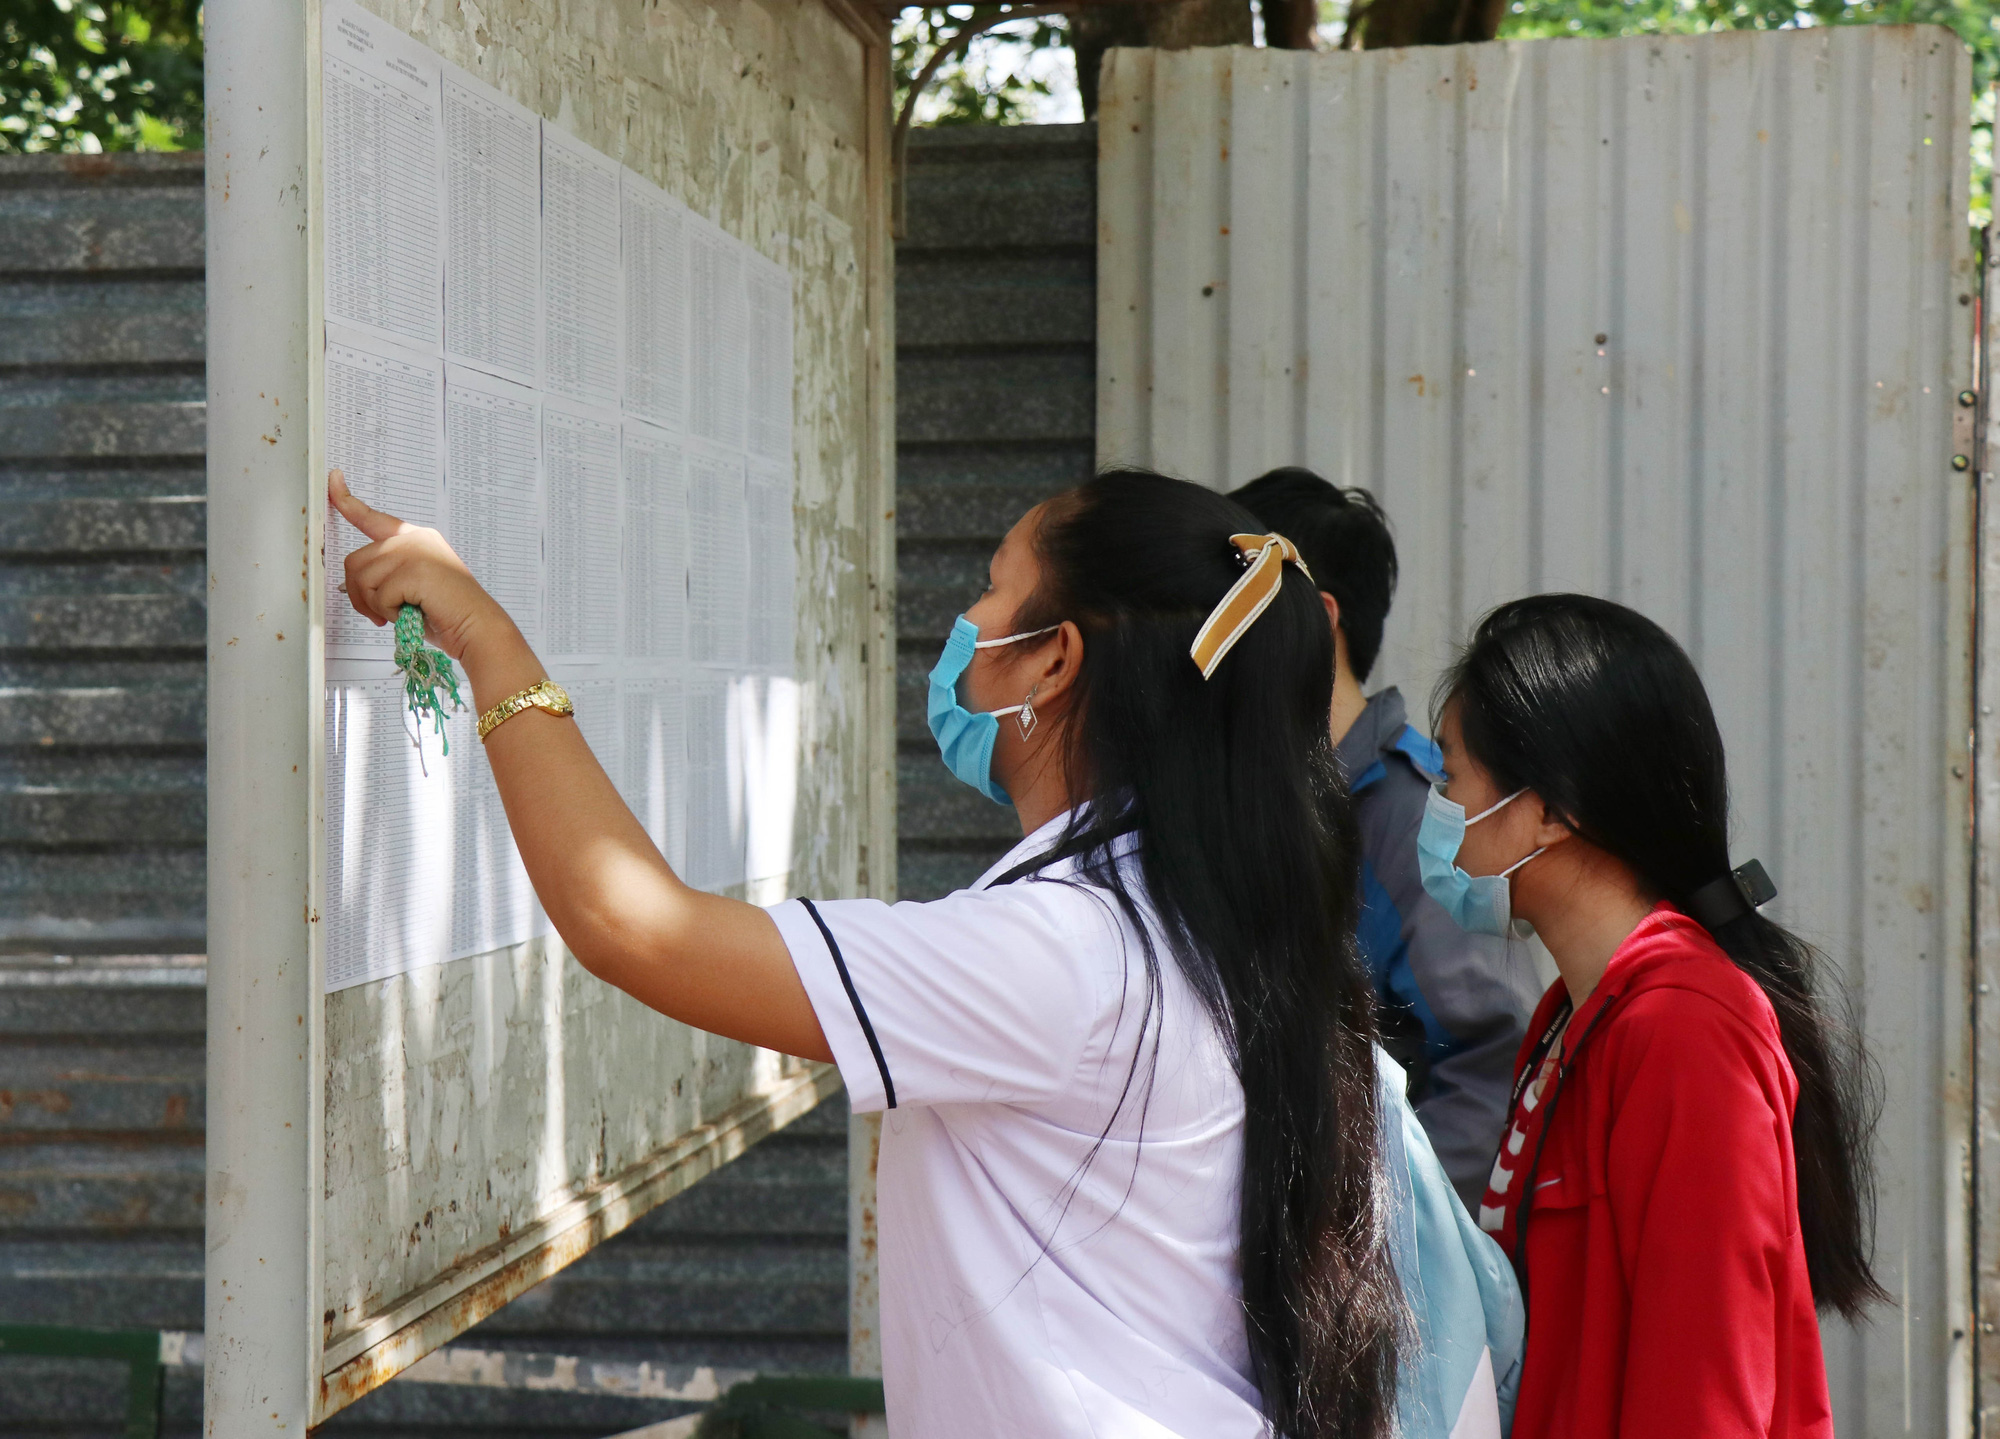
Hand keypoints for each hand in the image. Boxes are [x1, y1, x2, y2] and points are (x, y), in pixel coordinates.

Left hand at [328, 469, 511, 664]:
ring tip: (402, 613)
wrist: (477, 627)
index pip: (373, 518)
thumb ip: (386, 575)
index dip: (347, 501)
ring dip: (375, 605)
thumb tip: (347, 584)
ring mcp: (415, 551)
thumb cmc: (448, 613)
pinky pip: (379, 596)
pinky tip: (411, 614)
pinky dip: (390, 613)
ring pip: (363, 579)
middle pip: (356, 560)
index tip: (334, 479)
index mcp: (416, 538)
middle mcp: (414, 539)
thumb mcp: (412, 585)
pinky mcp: (414, 570)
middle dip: (359, 594)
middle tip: (377, 614)